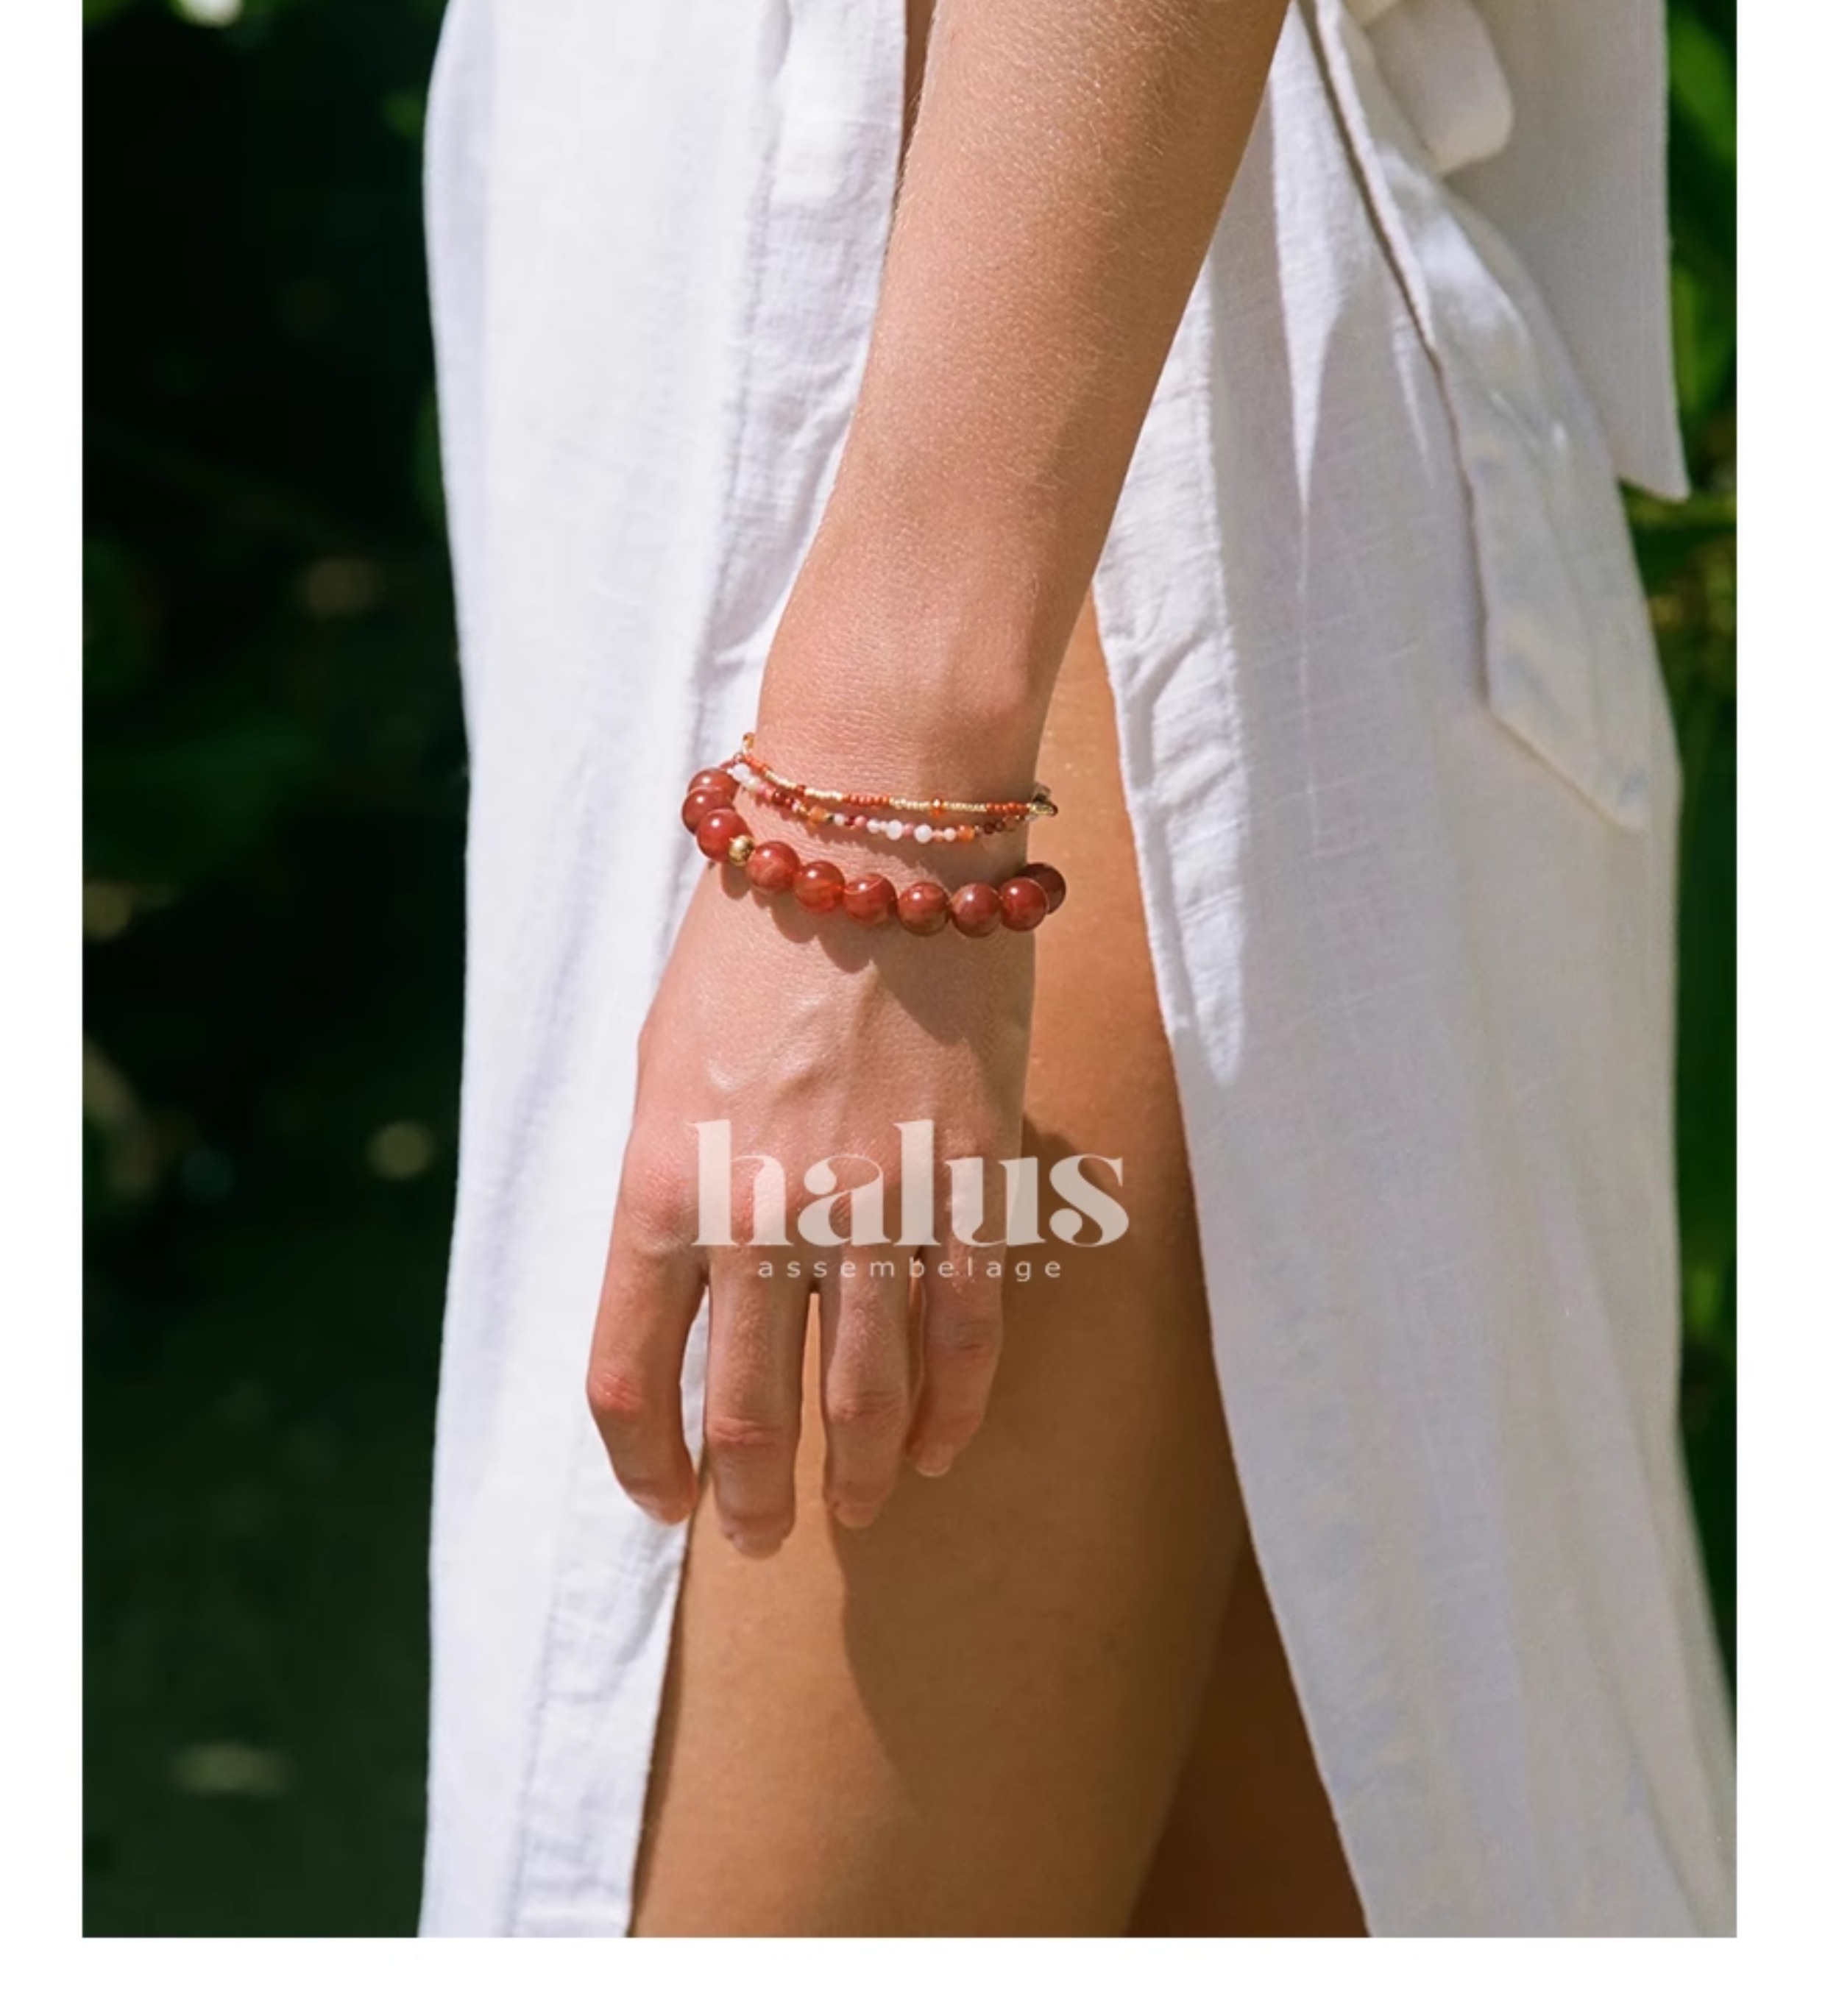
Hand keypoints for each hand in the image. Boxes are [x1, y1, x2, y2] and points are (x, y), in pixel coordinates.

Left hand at [586, 826, 1034, 1554]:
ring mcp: (871, 1207)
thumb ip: (669, 1188)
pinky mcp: (966, 1183)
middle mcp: (758, 1215)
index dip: (646, 1467)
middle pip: (752, 1416)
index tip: (666, 1500)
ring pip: (867, 1397)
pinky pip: (964, 1333)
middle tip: (762, 1535)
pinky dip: (954, 1408)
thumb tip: (690, 1291)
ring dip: (862, 1475)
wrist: (874, 844)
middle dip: (754, 1500)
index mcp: (661, 1184)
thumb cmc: (751, 945)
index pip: (634, 1379)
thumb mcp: (663, 1067)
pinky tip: (943, 1446)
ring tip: (864, 1509)